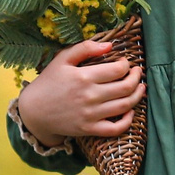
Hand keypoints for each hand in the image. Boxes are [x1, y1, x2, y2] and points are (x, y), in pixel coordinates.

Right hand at [16, 38, 143, 142]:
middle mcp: (89, 96)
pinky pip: (115, 128)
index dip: (126, 65)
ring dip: (137, 96)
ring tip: (140, 88)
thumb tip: (109, 45)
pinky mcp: (89, 129)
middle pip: (125, 87)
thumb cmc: (49, 82)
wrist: (33, 111)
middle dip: (136, 78)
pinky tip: (130, 112)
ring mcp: (90, 114)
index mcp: (83, 76)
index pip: (117, 70)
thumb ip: (85, 48)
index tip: (125, 63)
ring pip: (124, 106)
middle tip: (137, 73)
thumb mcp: (62, 59)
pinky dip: (127, 121)